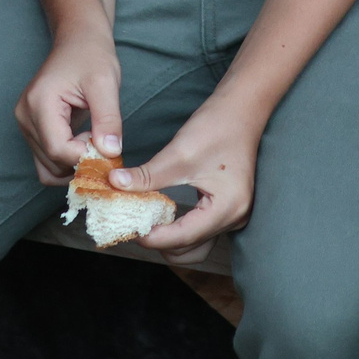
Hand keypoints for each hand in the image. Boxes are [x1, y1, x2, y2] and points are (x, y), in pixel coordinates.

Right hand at [14, 28, 122, 185]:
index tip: (107, 146)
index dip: (85, 156)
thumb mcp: (105, 84)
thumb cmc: (91, 56)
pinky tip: (84, 144)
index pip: (58, 149)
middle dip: (81, 162)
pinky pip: (46, 159)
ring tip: (94, 143)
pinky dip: (66, 161)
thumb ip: (108, 119)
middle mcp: (25, 116)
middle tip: (105, 146)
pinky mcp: (32, 128)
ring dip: (73, 165)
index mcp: (39, 103)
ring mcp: (25, 123)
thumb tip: (110, 152)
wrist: (78, 40)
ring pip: (47, 167)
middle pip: (51, 162)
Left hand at [112, 95, 266, 265]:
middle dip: (161, 243)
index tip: (128, 228)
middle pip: (192, 251)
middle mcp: (235, 217)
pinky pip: (202, 231)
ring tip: (148, 221)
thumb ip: (147, 175)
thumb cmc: (217, 126)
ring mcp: (234, 214)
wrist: (242, 108)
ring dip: (171, 240)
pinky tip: (164, 215)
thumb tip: (116, 184)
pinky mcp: (229, 208)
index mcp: (227, 207)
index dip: (153, 237)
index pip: (184, 237)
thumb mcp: (178, 152)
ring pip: (197, 246)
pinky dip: (181, 229)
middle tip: (135, 225)